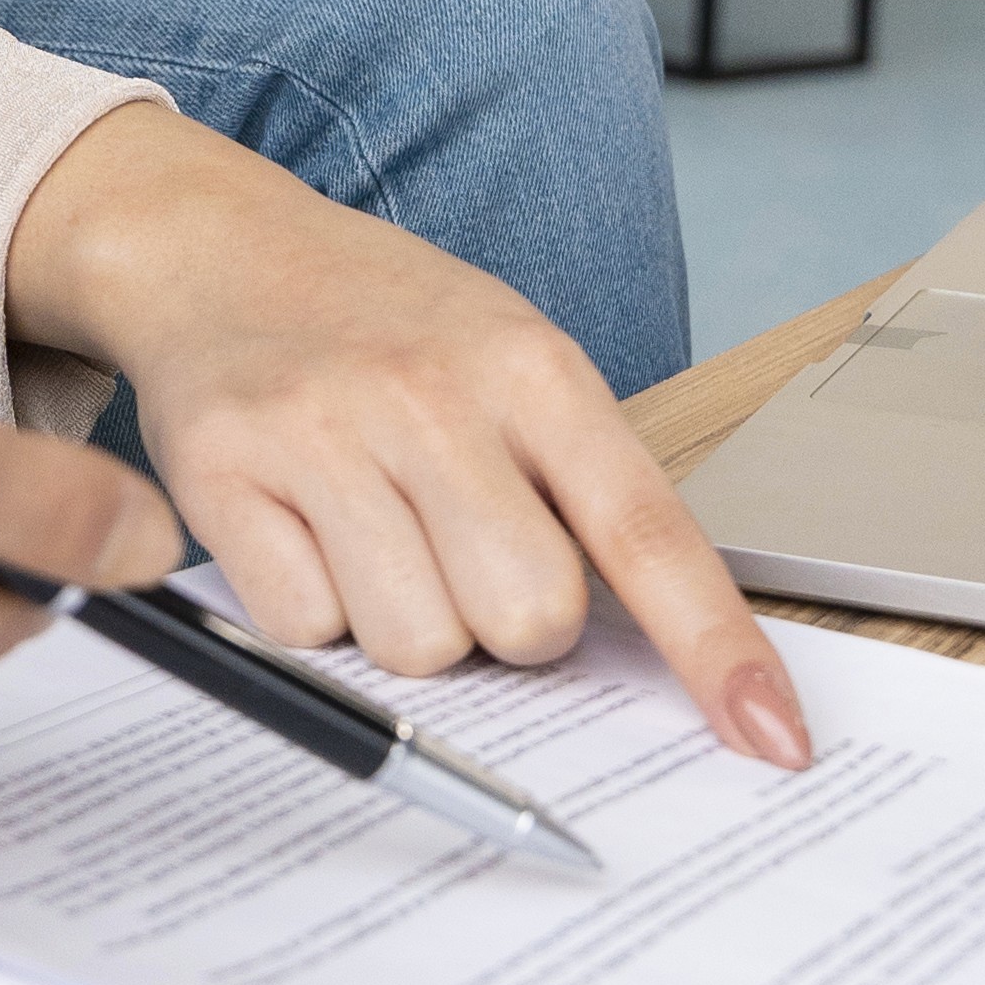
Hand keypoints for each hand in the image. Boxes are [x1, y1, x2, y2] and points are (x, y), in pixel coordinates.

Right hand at [7, 112, 808, 769]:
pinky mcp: (220, 474)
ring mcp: (320, 431)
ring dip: (404, 619)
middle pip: (529, 620)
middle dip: (507, 624)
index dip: (715, 647)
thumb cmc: (382, 324)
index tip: (773, 740)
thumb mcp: (507, 357)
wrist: (211, 244)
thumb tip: (645, 658)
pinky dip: (311, 607)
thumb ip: (575, 482)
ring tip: (373, 527)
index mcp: (528, 365)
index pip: (646, 531)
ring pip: (418, 644)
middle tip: (463, 551)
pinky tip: (303, 528)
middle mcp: (428, 393)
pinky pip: (307, 632)